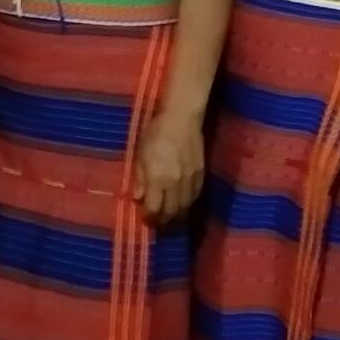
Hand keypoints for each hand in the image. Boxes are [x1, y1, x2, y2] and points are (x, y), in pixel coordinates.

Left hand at [133, 110, 204, 224]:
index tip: (145, 219)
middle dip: (163, 219)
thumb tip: (139, 198)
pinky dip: (187, 204)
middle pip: (171, 211)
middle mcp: (176, 183)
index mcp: (158, 178)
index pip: (155, 208)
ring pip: (185, 207)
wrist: (182, 118)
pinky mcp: (201, 174)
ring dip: (176, 214)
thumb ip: (141, 178)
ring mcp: (190, 180)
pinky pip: (195, 196)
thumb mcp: (141, 154)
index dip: (149, 217)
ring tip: (168, 215)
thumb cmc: (156, 132)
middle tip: (156, 221)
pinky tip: (182, 203)